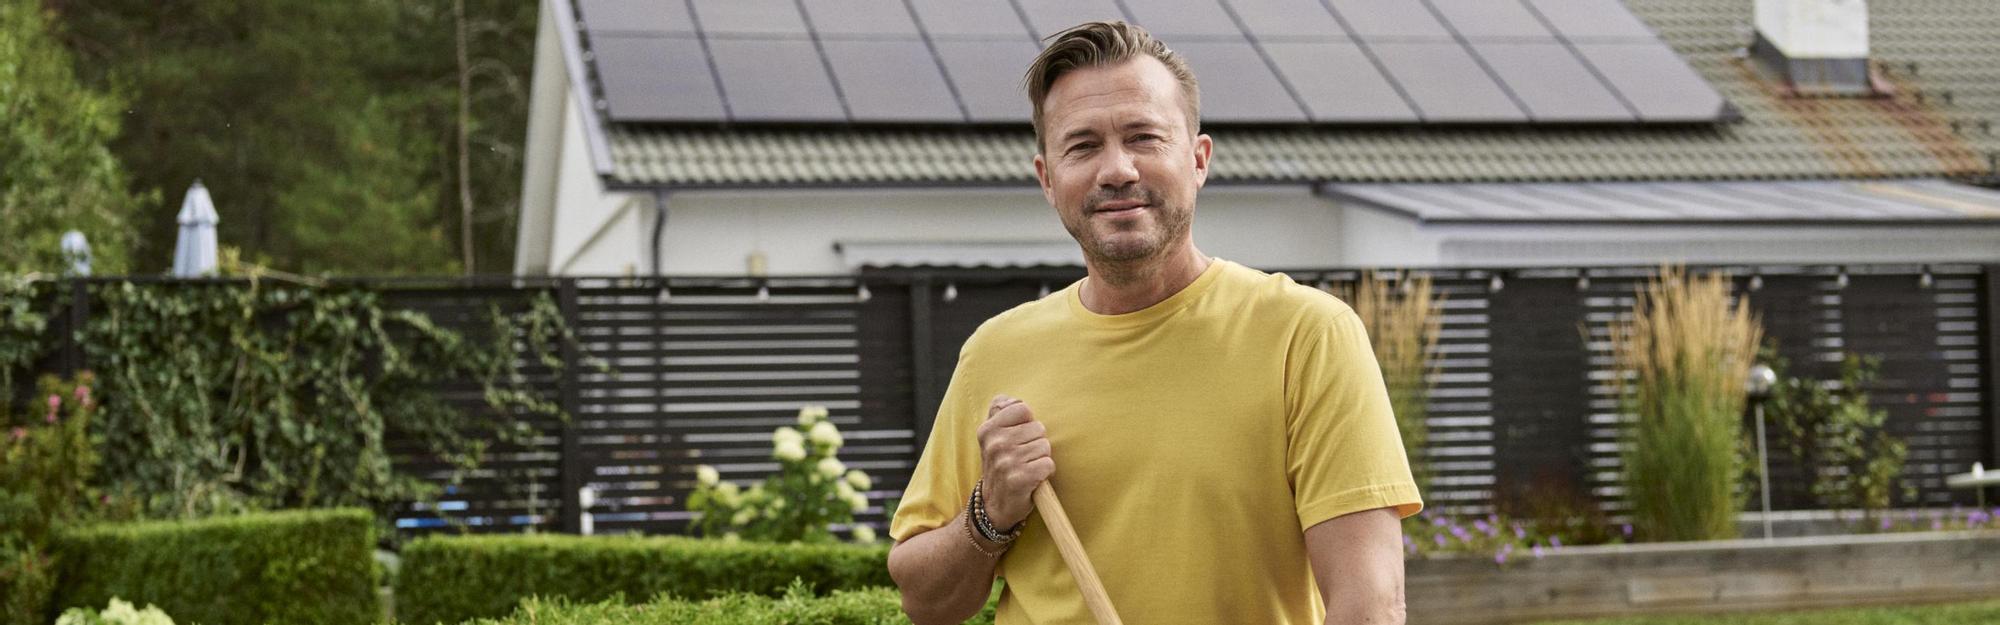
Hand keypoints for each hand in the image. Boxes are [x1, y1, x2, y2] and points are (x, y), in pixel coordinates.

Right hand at [977, 394, 1053, 529]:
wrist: (993, 506)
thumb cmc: (1000, 465)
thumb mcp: (992, 436)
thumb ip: (1000, 411)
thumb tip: (1013, 399)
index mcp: (987, 429)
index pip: (1023, 408)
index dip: (1027, 423)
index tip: (1018, 437)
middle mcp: (995, 444)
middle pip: (1038, 428)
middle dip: (1035, 442)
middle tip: (1023, 457)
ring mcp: (1006, 462)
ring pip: (1045, 446)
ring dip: (1041, 458)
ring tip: (1027, 467)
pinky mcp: (1019, 480)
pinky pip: (1048, 464)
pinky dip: (1046, 472)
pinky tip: (1033, 479)